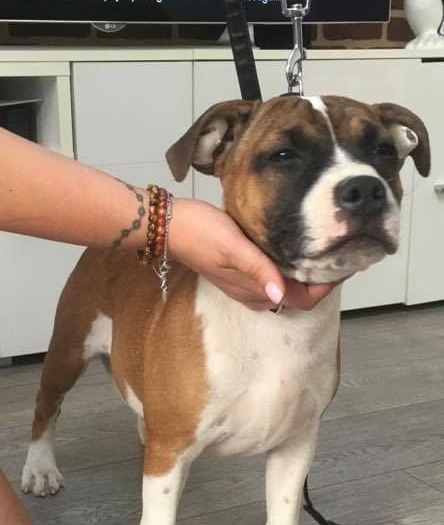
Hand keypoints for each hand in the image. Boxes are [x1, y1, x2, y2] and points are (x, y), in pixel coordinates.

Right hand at [169, 198, 340, 310]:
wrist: (169, 226)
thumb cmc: (200, 232)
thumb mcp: (232, 247)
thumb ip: (258, 270)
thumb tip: (279, 294)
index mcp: (256, 289)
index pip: (304, 298)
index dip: (329, 285)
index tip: (348, 264)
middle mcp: (255, 292)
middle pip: (300, 294)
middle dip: (323, 279)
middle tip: (345, 252)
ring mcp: (248, 283)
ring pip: (288, 285)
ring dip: (309, 272)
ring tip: (329, 247)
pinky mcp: (242, 271)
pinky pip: (275, 275)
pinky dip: (292, 265)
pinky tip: (299, 245)